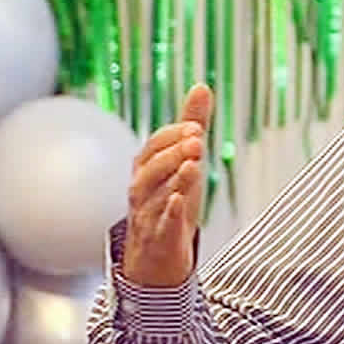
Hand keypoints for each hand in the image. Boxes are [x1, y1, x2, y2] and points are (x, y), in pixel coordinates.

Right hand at [121, 84, 213, 286]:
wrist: (156, 257)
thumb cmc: (169, 201)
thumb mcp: (185, 159)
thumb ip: (191, 124)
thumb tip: (201, 87)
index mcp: (147, 168)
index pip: (153, 146)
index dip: (172, 135)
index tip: (195, 126)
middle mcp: (142, 190)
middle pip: (150, 168)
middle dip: (173, 152)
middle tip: (197, 140)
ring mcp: (148, 215)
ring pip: (154, 195)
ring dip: (174, 178)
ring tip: (193, 164)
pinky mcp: (159, 239)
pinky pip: (160, 225)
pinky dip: (169, 213)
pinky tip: (180, 201)